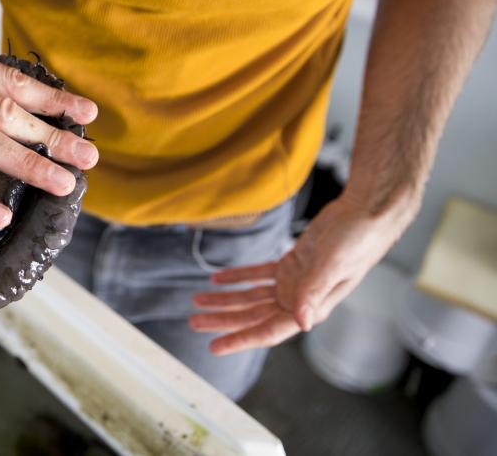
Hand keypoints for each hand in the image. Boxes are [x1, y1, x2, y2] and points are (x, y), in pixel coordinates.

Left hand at [188, 194, 409, 354]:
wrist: (366, 213)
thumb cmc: (356, 240)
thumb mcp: (331, 266)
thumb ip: (313, 293)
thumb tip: (302, 323)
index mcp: (311, 307)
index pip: (268, 330)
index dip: (240, 339)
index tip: (215, 346)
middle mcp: (300, 300)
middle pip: (253, 315)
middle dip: (224, 320)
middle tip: (194, 321)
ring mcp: (295, 283)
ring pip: (252, 296)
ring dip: (225, 299)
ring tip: (198, 301)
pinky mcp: (293, 264)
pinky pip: (259, 275)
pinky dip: (238, 277)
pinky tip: (217, 279)